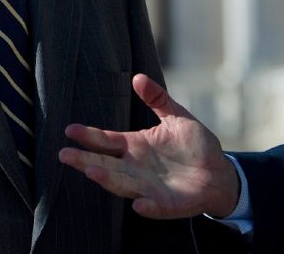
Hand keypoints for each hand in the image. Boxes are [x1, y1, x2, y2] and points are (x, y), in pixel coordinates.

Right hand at [57, 73, 239, 219]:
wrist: (219, 173)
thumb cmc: (194, 145)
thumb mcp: (176, 117)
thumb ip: (157, 99)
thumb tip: (137, 77)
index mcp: (135, 146)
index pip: (106, 141)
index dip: (88, 136)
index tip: (69, 130)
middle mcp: (135, 168)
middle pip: (104, 164)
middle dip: (84, 160)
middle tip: (64, 154)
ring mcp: (148, 188)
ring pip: (122, 184)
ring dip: (107, 180)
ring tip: (91, 172)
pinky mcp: (166, 204)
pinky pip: (154, 206)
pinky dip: (147, 207)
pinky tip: (138, 204)